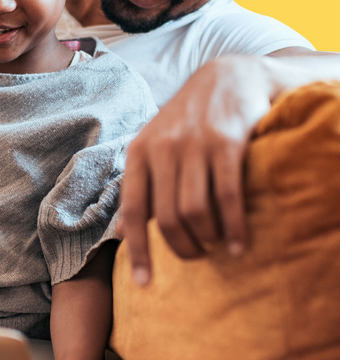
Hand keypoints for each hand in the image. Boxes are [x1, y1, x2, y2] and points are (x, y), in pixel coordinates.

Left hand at [118, 56, 274, 283]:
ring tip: (219, 249)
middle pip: (167, 218)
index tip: (145, 284)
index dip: (138, 251)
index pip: (132, 210)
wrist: (228, 75)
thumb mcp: (155, 143)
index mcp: (139, 151)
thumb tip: (121, 233)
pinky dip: (233, 226)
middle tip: (197, 258)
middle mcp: (162, 147)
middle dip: (182, 248)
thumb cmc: (188, 119)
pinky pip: (227, 195)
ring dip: (209, 240)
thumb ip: (141, 185)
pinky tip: (238, 243)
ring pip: (195, 211)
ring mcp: (194, 143)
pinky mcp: (227, 141)